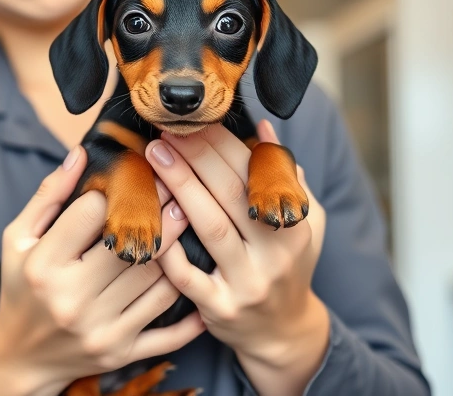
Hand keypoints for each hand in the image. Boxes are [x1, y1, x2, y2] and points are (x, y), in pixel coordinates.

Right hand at [0, 146, 204, 395]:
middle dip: (160, 211)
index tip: (137, 172)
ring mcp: (102, 331)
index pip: (93, 215)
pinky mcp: (122, 353)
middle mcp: (74, 301)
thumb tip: (80, 155)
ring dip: (180, 249)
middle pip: (134, 247)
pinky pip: (169, 331)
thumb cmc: (21, 288)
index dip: (116, 190)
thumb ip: (47, 197)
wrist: (22, 358)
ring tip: (190, 218)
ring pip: (159, 282)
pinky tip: (202, 281)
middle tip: (179, 187)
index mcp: (45, 266)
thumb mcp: (18, 239)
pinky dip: (191, 310)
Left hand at [146, 122, 328, 395]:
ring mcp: (248, 283)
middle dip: (197, 157)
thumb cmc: (287, 264)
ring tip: (155, 156)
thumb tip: (263, 127)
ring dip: (181, 187)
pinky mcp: (220, 309)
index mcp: (294, 225)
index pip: (256, 174)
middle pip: (231, 195)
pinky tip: (150, 218)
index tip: (197, 120)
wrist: (282, 332)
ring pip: (211, 228)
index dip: (224, 144)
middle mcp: (275, 254)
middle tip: (167, 130)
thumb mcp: (303, 220)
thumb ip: (283, 176)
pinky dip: (169, 247)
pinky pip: (188, 276)